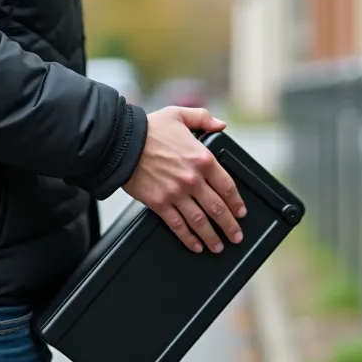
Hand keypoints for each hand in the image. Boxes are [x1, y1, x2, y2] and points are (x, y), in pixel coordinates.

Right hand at [122, 106, 246, 253]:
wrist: (120, 142)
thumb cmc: (149, 128)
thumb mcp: (179, 115)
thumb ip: (203, 118)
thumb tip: (221, 125)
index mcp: (202, 158)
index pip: (227, 186)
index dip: (237, 202)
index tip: (241, 212)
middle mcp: (192, 179)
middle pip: (218, 208)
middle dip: (230, 225)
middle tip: (236, 236)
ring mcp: (176, 193)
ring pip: (200, 221)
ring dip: (212, 237)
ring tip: (219, 247)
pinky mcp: (159, 203)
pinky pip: (178, 225)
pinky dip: (189, 238)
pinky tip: (196, 246)